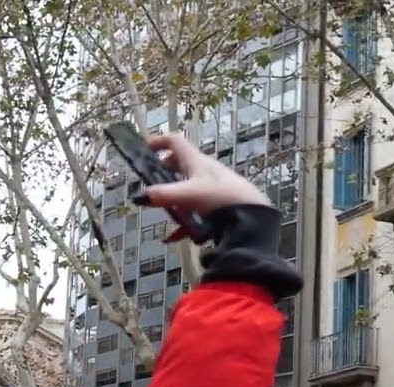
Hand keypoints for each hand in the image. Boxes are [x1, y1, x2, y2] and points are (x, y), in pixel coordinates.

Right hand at [138, 133, 270, 216]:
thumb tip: (140, 197)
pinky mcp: (219, 204)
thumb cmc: (219, 198)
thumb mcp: (187, 195)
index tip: (145, 149)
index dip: (159, 142)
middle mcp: (205, 170)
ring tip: (163, 207)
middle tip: (153, 178)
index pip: (175, 142)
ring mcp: (212, 187)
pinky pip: (196, 210)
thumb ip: (164, 196)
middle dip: (166, 169)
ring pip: (189, 186)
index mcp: (196, 161)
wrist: (252, 216)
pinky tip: (173, 237)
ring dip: (175, 195)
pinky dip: (183, 221)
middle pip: (182, 163)